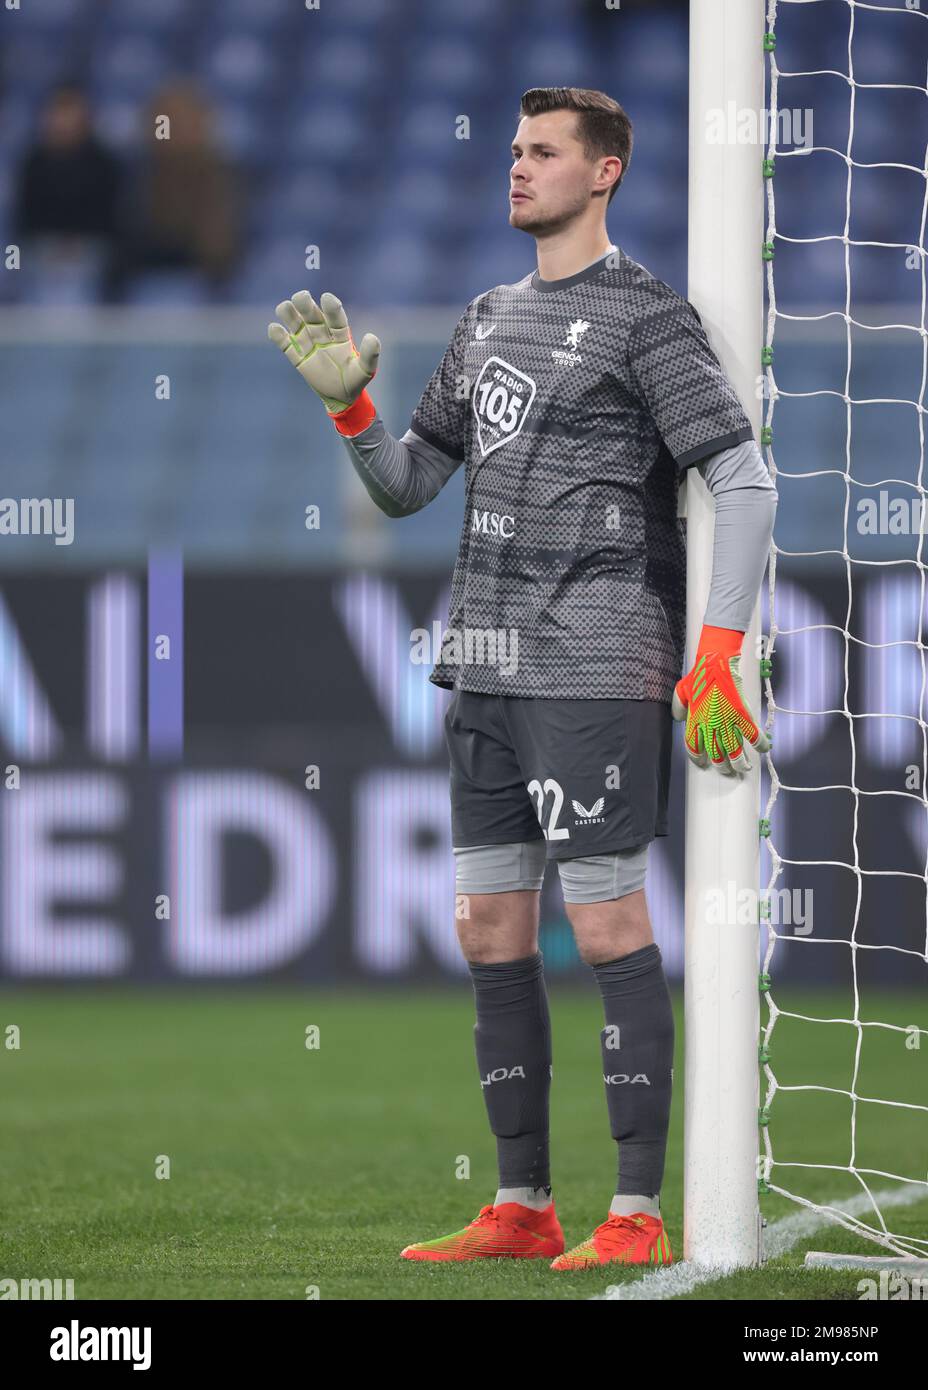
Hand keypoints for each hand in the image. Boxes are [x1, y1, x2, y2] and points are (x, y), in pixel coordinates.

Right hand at [268, 290, 379, 422]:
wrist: (340, 396)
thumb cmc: (354, 380)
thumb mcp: (365, 370)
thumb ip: (369, 355)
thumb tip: (372, 337)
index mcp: (340, 334)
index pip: (335, 317)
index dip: (331, 307)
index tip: (326, 298)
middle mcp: (322, 333)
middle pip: (312, 315)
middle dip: (306, 305)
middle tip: (301, 296)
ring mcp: (308, 343)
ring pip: (296, 324)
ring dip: (289, 314)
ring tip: (284, 308)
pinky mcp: (297, 356)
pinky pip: (285, 344)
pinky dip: (278, 336)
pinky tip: (274, 328)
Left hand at [671, 624, 769, 775]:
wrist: (716, 662)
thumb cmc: (699, 675)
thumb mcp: (681, 691)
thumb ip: (679, 707)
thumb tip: (680, 719)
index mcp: (695, 721)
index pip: (694, 747)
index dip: (698, 758)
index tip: (703, 763)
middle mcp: (710, 725)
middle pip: (716, 754)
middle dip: (722, 766)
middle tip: (727, 771)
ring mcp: (727, 720)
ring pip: (735, 750)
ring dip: (740, 763)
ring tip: (744, 768)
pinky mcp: (742, 714)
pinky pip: (753, 734)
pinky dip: (761, 744)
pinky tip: (764, 750)